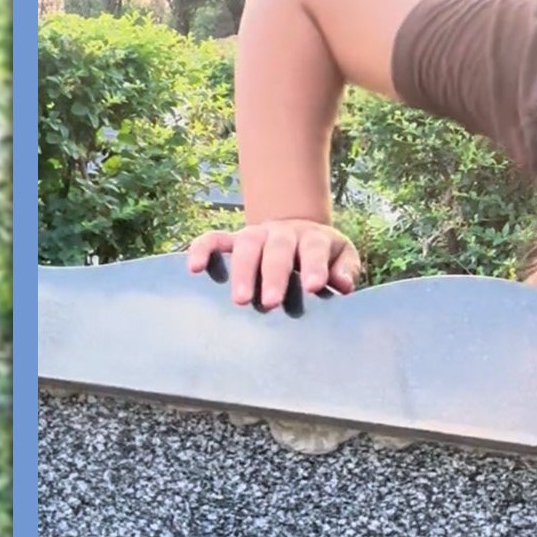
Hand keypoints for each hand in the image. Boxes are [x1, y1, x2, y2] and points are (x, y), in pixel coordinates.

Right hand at [184, 219, 359, 312]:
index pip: (314, 250)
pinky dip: (201, 249)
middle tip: (271, 303)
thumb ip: (345, 271)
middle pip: (277, 250)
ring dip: (241, 272)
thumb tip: (344, 285)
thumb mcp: (342, 259)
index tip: (314, 287)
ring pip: (245, 246)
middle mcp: (282, 233)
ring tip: (239, 301)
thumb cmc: (325, 257)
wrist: (300, 233)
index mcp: (313, 238)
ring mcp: (255, 234)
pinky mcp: (233, 239)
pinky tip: (192, 268)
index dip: (315, 267)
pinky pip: (213, 239)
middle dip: (273, 276)